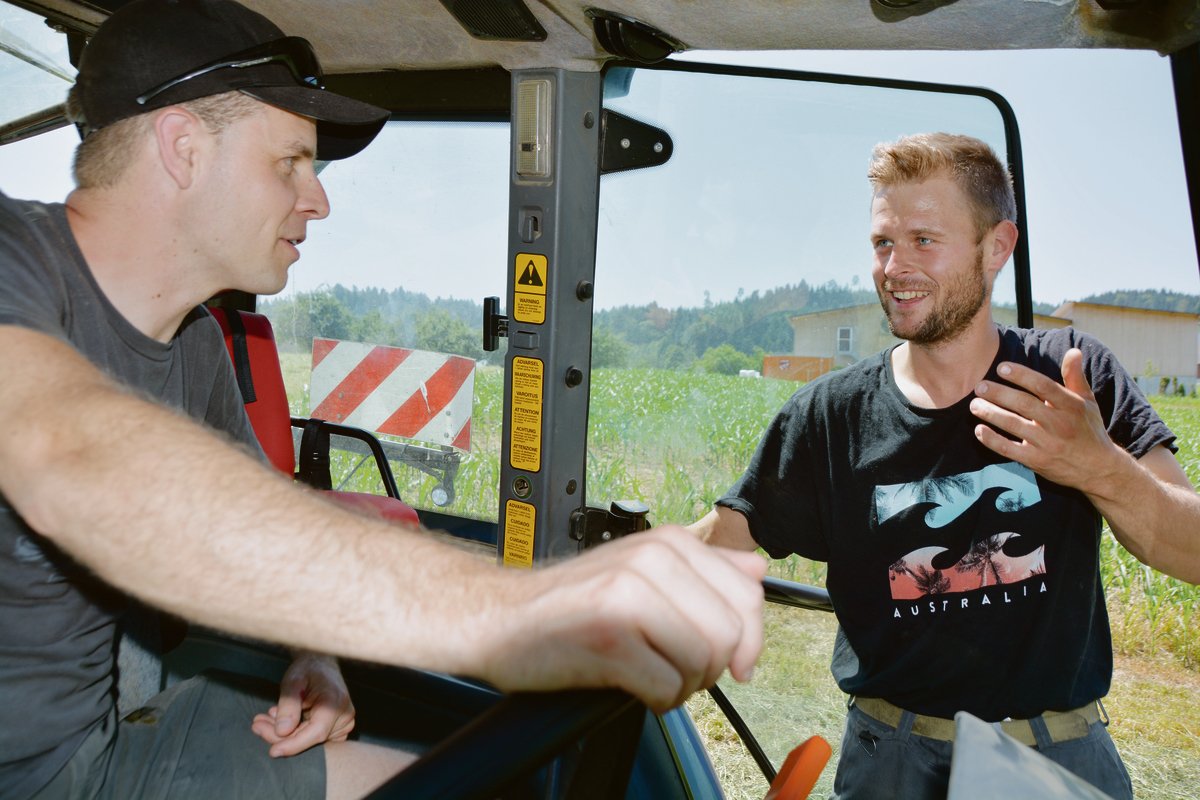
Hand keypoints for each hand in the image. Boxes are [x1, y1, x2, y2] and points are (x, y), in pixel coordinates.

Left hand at [251, 652, 355, 756]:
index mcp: (337, 702)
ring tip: (265, 719)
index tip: (272, 751)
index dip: (293, 745)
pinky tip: (279, 721)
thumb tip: (282, 732)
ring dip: (285, 735)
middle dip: (281, 737)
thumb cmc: (307, 669)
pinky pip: (312, 738)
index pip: (316, 733)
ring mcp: (343, 724)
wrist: (320, 664)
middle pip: (310, 739)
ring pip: (309, 741)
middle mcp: (345, 716)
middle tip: (257, 725)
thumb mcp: (293, 682)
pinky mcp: (337, 729)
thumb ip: (288, 706)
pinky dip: (294, 733)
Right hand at [480, 527, 765, 713]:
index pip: (748, 593)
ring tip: (650, 675)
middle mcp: (653, 559)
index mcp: (668, 542)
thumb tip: (757, 568)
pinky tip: (632, 686)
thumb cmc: (570, 604)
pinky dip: (656, 701)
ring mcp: (629, 594)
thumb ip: (702, 567)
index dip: (747, 638)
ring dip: (682, 685)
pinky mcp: (609, 637)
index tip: (730, 660)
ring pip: (703, 661)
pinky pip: (667, 688)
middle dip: (712, 667)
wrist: (502, 619)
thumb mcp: (639, 569)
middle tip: (677, 670)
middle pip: (730, 633)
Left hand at [969, 348, 1121, 490]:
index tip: (1001, 367)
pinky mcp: (1037, 461)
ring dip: (990, 413)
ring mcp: (1047, 444)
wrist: (1098, 469)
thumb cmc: (1089, 430)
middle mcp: (1059, 424)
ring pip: (1013, 425)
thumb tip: (1073, 351)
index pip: (1043, 386)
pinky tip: (979, 430)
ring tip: (974, 405)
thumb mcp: (1087, 402)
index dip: (1021, 375)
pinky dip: (992, 440)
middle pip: (1024, 404)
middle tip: (979, 386)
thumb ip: (1075, 377)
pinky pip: (1010, 449)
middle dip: (999, 393)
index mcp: (1071, 406)